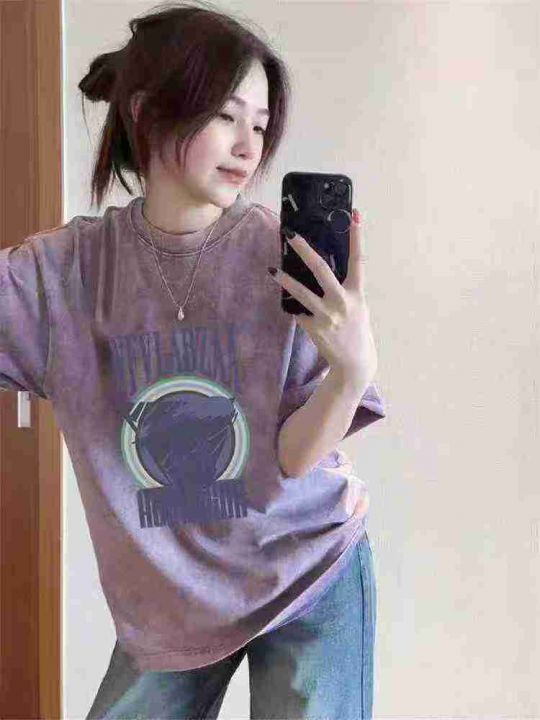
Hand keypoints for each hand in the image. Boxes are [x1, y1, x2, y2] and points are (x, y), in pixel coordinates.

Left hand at [269, 210, 377, 387]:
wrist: (354, 363)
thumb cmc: (356, 331)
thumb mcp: (357, 306)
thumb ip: (345, 289)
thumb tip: (321, 270)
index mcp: (357, 294)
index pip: (358, 260)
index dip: (357, 237)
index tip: (354, 215)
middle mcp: (342, 302)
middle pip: (322, 269)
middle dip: (305, 250)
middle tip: (291, 235)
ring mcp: (326, 316)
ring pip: (301, 292)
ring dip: (285, 279)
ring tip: (273, 269)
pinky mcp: (313, 328)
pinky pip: (299, 312)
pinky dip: (295, 307)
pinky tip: (293, 306)